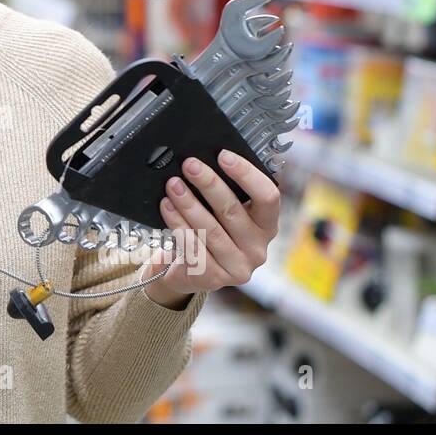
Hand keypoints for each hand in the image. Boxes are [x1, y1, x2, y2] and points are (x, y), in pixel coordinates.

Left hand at [141, 150, 279, 309]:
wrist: (187, 270)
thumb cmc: (209, 231)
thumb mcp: (223, 212)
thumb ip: (226, 191)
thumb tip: (205, 159)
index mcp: (267, 226)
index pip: (268, 197)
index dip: (247, 174)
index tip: (224, 155)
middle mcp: (258, 249)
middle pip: (233, 210)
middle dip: (209, 184)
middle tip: (189, 165)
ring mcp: (238, 267)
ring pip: (210, 229)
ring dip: (188, 204)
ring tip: (172, 186)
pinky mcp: (214, 279)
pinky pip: (193, 248)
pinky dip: (177, 224)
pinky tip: (167, 208)